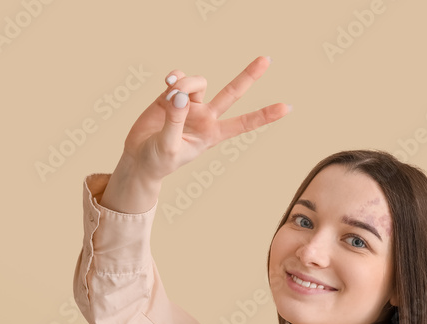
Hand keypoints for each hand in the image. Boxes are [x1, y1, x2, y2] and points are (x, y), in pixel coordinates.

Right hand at [118, 55, 289, 182]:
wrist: (138, 158)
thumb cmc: (158, 161)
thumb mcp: (168, 146)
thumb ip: (175, 120)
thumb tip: (179, 94)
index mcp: (214, 134)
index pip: (244, 123)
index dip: (265, 116)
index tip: (288, 108)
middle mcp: (206, 116)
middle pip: (233, 93)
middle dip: (249, 76)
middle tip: (267, 59)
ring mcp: (190, 105)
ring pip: (199, 82)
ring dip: (186, 84)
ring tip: (171, 96)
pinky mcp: (171, 96)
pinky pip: (179, 78)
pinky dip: (175, 77)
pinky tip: (168, 82)